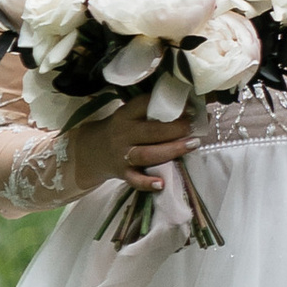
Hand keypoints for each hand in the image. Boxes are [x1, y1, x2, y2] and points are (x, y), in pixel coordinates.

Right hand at [61, 101, 199, 202]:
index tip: (189, 105)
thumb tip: (189, 103)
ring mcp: (122, 155)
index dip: (168, 105)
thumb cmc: (121, 129)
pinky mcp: (122, 174)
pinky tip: (162, 184)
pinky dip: (148, 183)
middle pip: (151, 131)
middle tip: (194, 126)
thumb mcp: (130, 114)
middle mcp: (124, 134)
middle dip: (175, 129)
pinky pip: (135, 180)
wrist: (91, 151)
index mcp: (126, 114)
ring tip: (192, 144)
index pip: (146, 105)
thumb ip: (151, 110)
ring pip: (147, 154)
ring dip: (171, 150)